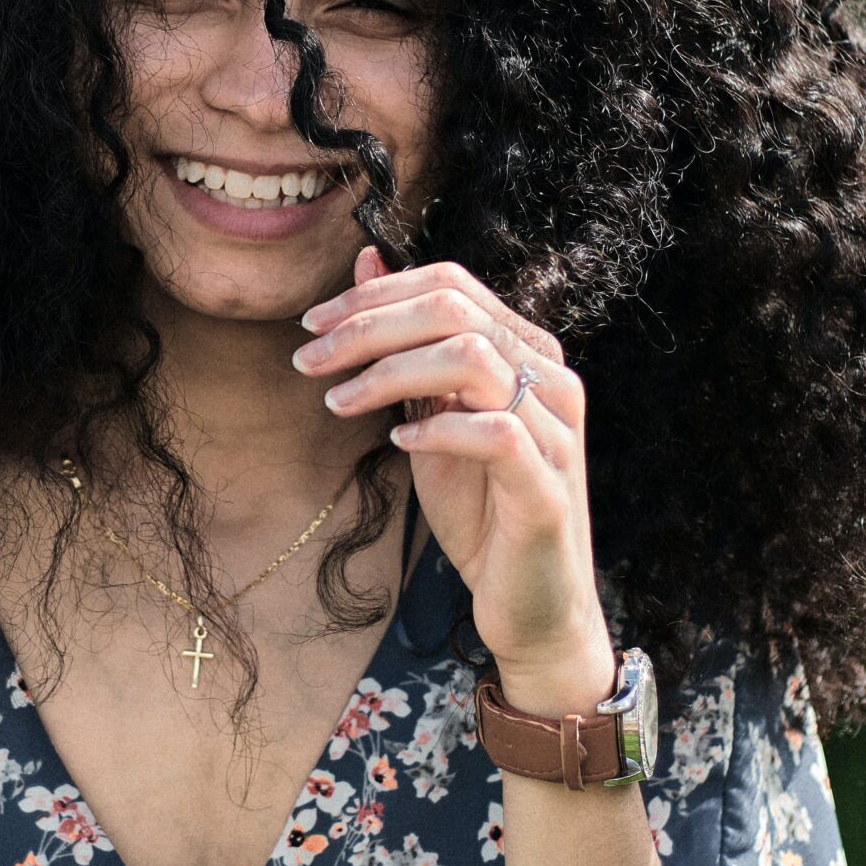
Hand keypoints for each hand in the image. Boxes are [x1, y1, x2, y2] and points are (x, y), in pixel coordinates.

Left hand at [291, 247, 616, 710]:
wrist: (531, 605)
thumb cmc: (482, 509)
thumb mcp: (430, 416)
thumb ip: (405, 344)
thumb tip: (365, 261)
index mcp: (527, 351)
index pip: (451, 284)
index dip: (374, 294)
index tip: (311, 323)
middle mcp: (552, 379)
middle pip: (455, 309)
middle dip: (368, 326)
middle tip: (309, 357)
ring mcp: (556, 432)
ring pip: (473, 358)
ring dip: (390, 372)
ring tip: (338, 402)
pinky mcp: (549, 487)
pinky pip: (496, 434)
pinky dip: (437, 430)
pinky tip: (396, 443)